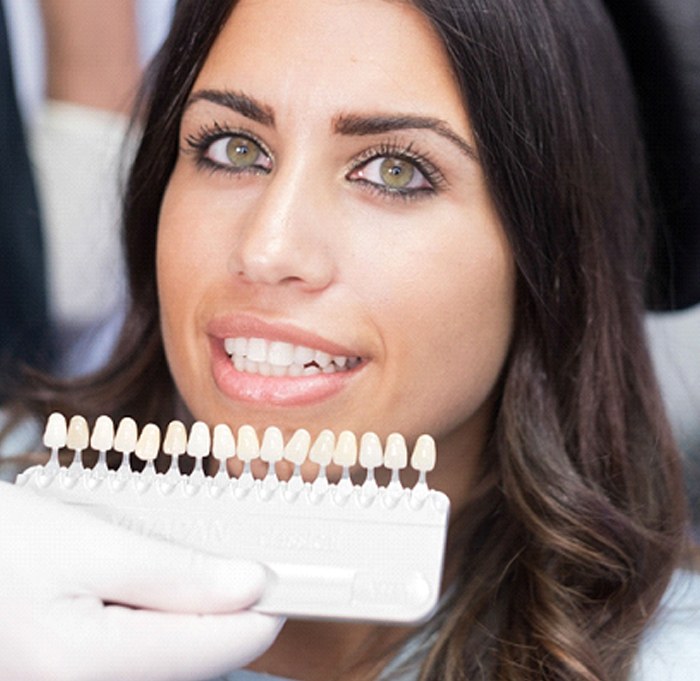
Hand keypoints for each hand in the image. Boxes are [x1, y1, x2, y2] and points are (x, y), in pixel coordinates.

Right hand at [0, 481, 282, 680]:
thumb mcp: (87, 543)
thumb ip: (173, 573)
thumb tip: (250, 586)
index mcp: (86, 665)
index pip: (217, 648)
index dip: (262, 608)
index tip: (288, 574)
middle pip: (195, 659)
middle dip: (224, 608)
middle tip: (237, 555)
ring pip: (168, 662)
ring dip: (191, 615)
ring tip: (188, 566)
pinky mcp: (73, 678)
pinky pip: (138, 659)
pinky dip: (158, 623)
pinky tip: (150, 588)